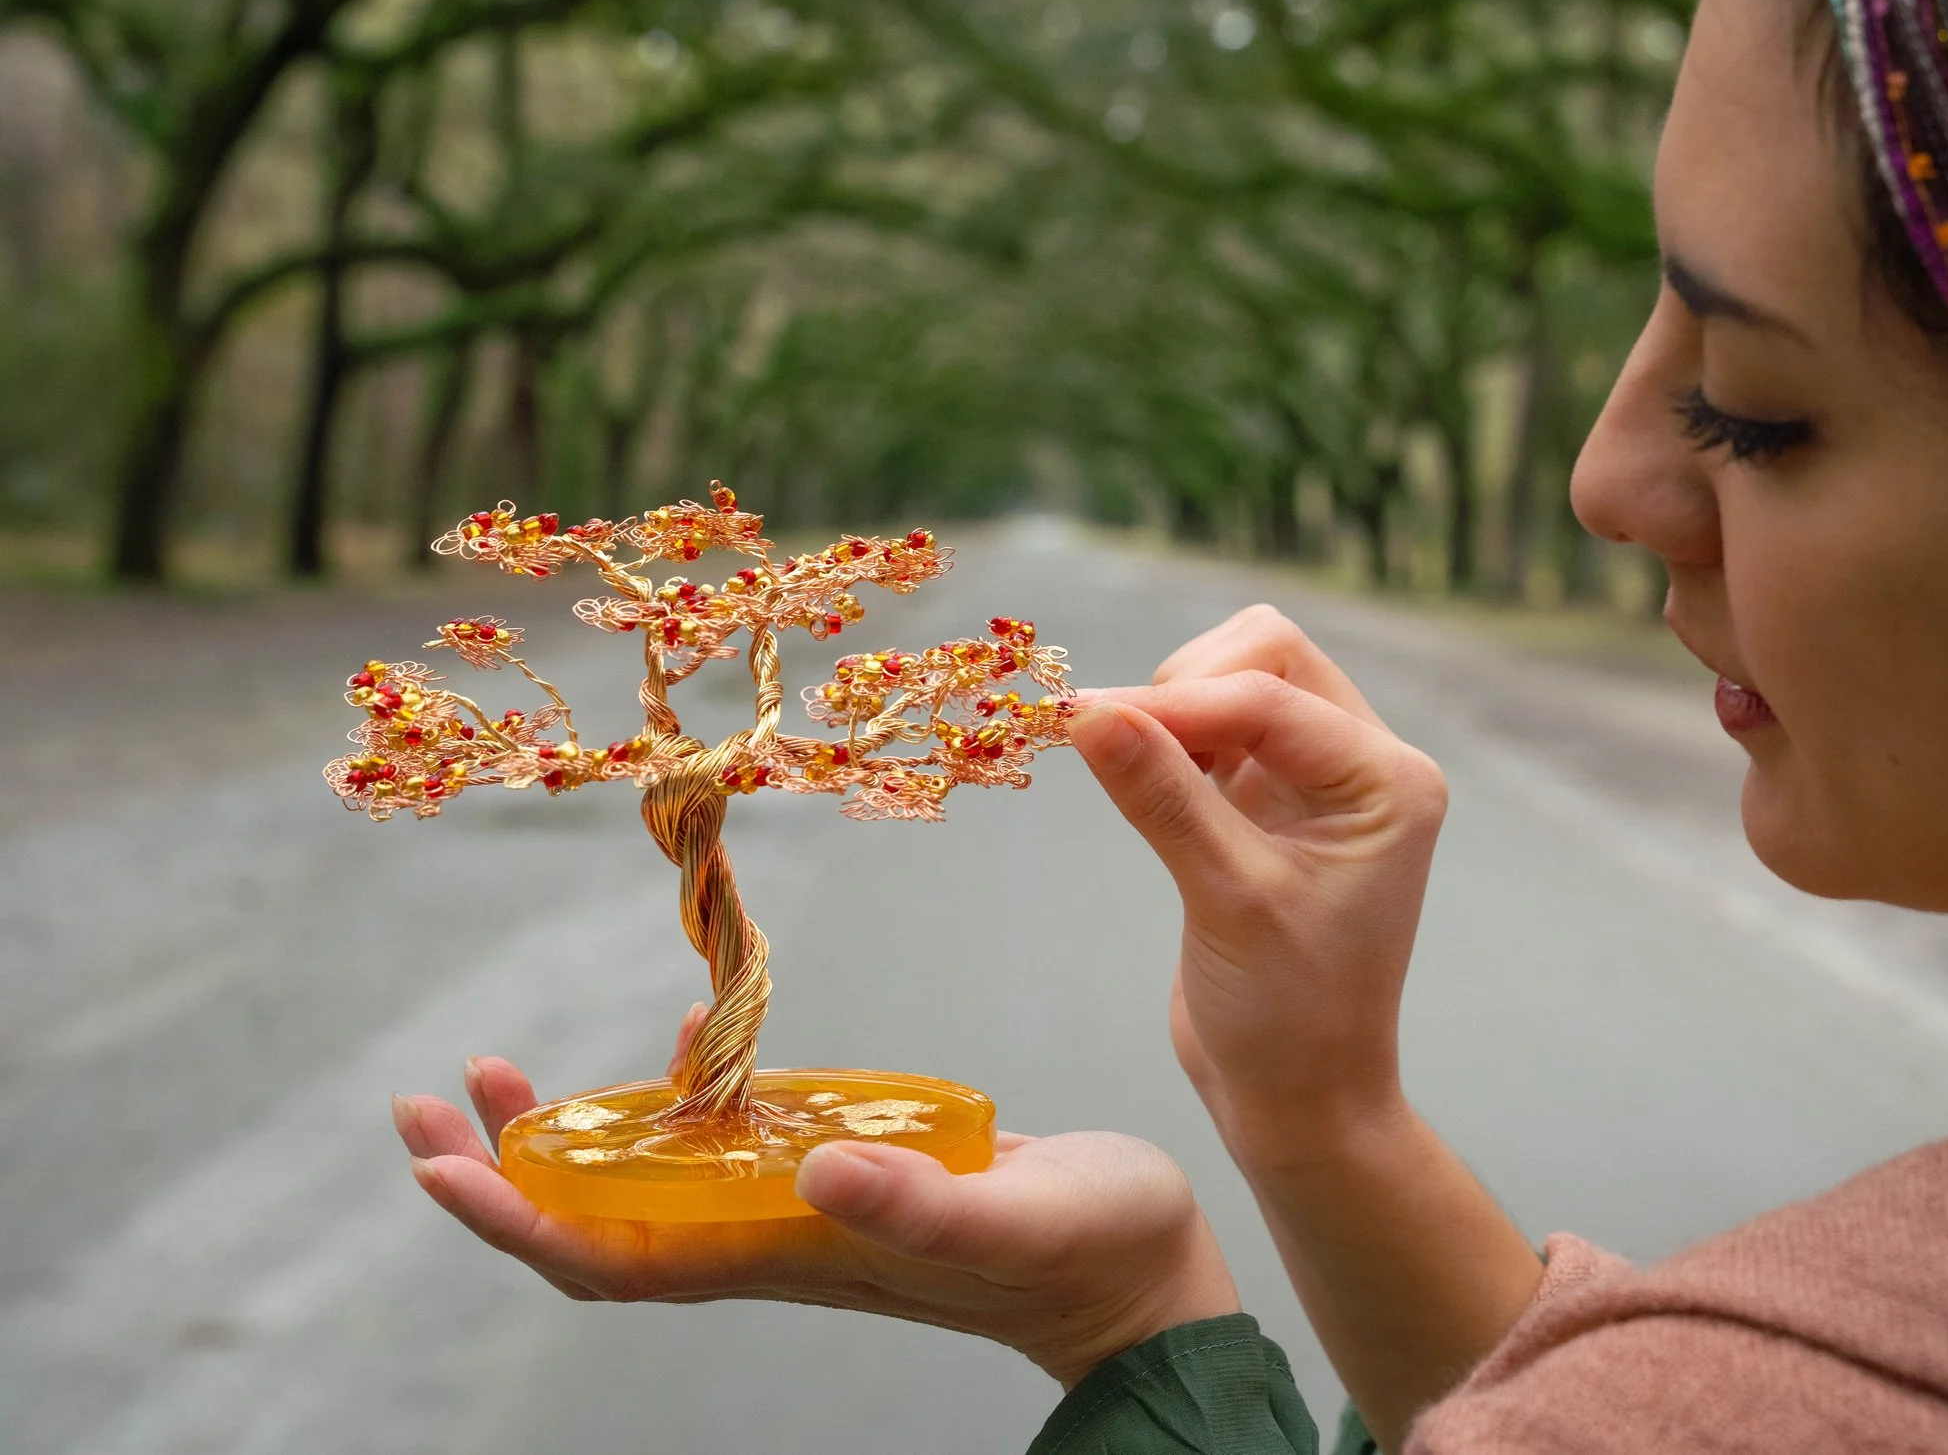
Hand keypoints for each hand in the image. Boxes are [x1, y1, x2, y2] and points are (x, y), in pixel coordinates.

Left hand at [391, 1004, 1238, 1386]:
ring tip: (503, 1076)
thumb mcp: (1012, 1218)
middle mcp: (775, 1238)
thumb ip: (914, 1203)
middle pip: (602, 1221)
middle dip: (508, 1170)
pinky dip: (693, 1088)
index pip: (616, 1254)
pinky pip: (736, 1138)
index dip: (520, 1216)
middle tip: (435, 1100)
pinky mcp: (846, 1171)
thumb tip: (811, 1169)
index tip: (441, 1165)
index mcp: (793, 1256)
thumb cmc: (1092, 1253)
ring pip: (652, 1181)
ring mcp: (805, 1208)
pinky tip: (697, 1035)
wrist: (1146, 1278)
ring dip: (572, 1133)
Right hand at [1069, 604, 1446, 1155]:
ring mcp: (1317, 781)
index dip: (1173, 702)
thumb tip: (1086, 712)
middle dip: (1185, 686)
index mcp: (1388, 781)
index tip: (1079, 719)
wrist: (1299, 1100)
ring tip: (1133, 771)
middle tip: (1116, 743)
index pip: (1270, 694)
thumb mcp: (1228, 901)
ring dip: (1176, 709)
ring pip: (1239, 680)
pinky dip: (1171, 739)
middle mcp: (1364, 766)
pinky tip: (1140, 779)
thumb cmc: (1290, 1018)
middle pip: (1266, 654)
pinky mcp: (1269, 803)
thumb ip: (1164, 798)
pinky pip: (1216, 730)